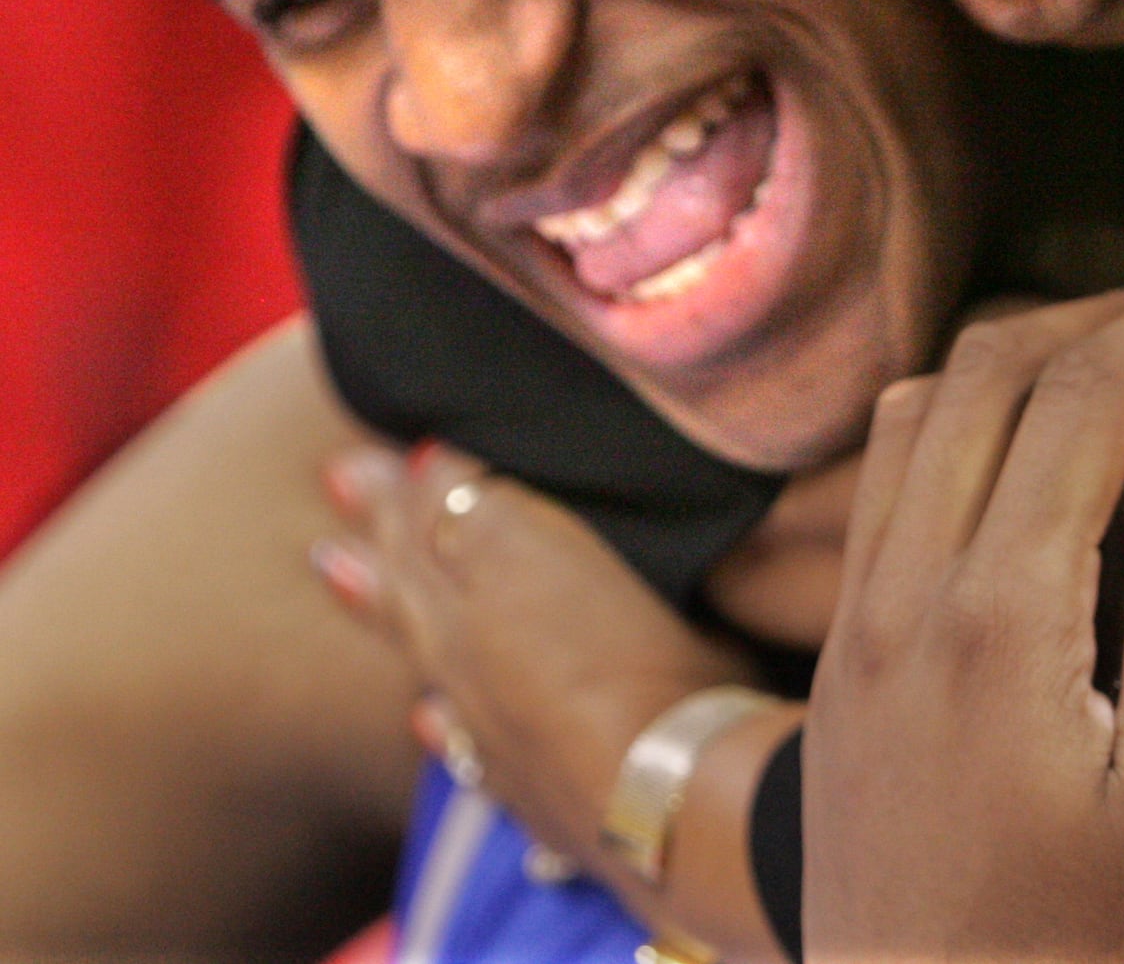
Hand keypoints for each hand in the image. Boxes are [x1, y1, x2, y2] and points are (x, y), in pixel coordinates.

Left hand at [314, 443, 754, 860]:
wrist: (667, 797)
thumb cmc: (671, 662)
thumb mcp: (625, 560)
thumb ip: (544, 523)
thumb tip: (478, 478)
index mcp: (509, 563)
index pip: (453, 503)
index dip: (432, 470)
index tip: (415, 444)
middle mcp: (473, 633)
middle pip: (415, 562)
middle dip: (382, 515)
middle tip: (340, 474)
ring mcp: (482, 709)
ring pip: (416, 638)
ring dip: (375, 595)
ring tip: (333, 566)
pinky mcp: (507, 776)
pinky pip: (452, 733)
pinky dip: (436, 714)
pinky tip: (425, 714)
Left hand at [805, 274, 1123, 963]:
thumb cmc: (1076, 951)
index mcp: (999, 611)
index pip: (1082, 399)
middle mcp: (904, 585)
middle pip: (986, 371)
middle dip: (1094, 315)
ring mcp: (856, 612)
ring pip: (916, 407)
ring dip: (1013, 355)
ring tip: (1110, 360)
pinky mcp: (838, 647)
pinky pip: (879, 475)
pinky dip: (952, 415)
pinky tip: (1012, 448)